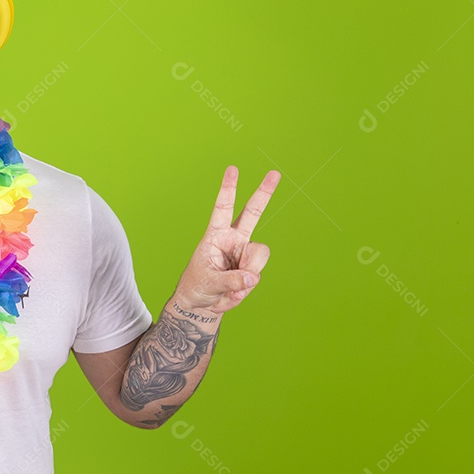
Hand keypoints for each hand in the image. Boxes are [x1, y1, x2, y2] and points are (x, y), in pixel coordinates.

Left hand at [173, 165, 279, 313]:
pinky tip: (235, 289)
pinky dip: (247, 284)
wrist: (202, 304)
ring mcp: (245, 253)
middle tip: (275, 173)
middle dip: (264, 192)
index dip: (228, 189)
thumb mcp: (208, 282)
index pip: (223, 208)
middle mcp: (233, 239)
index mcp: (216, 235)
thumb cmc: (198, 286)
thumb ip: (230, 280)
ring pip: (259, 254)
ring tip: (231, 283)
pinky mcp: (252, 267)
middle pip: (253, 212)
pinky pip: (257, 273)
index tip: (233, 169)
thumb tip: (253, 277)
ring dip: (247, 271)